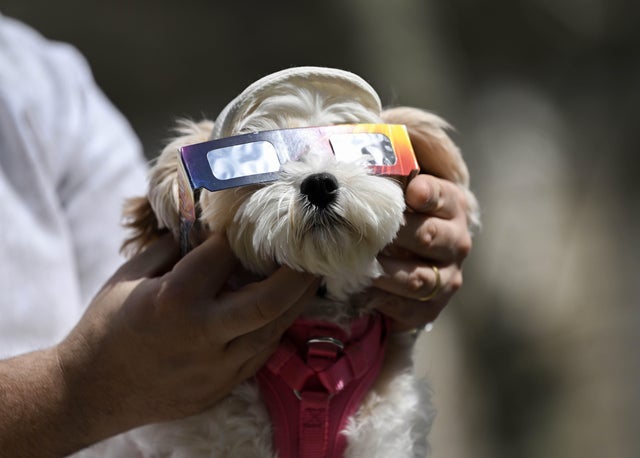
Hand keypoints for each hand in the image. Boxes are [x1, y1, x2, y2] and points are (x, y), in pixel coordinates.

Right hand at [56, 233, 318, 445]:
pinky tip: (282, 311)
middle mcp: (202, 334)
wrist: (92, 391)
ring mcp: (215, 367)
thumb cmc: (107, 325)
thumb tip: (206, 226)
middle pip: (269, 301)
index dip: (242, 235)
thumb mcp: (130, 275)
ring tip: (309, 278)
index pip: (225, 256)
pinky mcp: (220, 387)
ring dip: (295, 303)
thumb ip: (172, 248)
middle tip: (314, 252)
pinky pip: (260, 354)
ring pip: (272, 331)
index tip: (256, 221)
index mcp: (175, 299)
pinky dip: (274, 328)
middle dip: (298, 275)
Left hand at [372, 174, 472, 330]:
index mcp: (451, 204)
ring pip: (417, 277)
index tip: (408, 192)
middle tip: (365, 230)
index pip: (441, 195)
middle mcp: (456, 240)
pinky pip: (408, 306)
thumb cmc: (393, 217)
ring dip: (384, 271)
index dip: (425, 193)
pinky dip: (382, 299)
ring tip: (357, 263)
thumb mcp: (394, 189)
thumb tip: (354, 144)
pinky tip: (362, 288)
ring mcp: (447, 276)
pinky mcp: (431, 307)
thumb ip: (386, 169)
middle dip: (394, 234)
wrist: (401, 265)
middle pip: (427, 235)